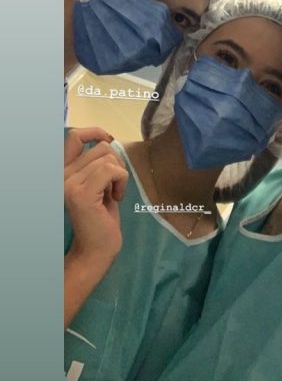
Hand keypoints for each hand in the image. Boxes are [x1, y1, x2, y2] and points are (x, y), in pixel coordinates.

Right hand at [65, 128, 128, 263]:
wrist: (97, 249)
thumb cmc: (101, 218)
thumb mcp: (98, 184)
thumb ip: (97, 164)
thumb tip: (107, 141)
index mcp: (63, 171)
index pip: (75, 136)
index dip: (95, 132)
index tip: (110, 141)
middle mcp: (61, 175)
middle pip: (100, 147)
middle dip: (116, 163)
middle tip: (114, 185)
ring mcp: (69, 184)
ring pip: (108, 159)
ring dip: (120, 175)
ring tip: (114, 194)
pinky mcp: (82, 194)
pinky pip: (112, 171)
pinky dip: (121, 182)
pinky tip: (116, 198)